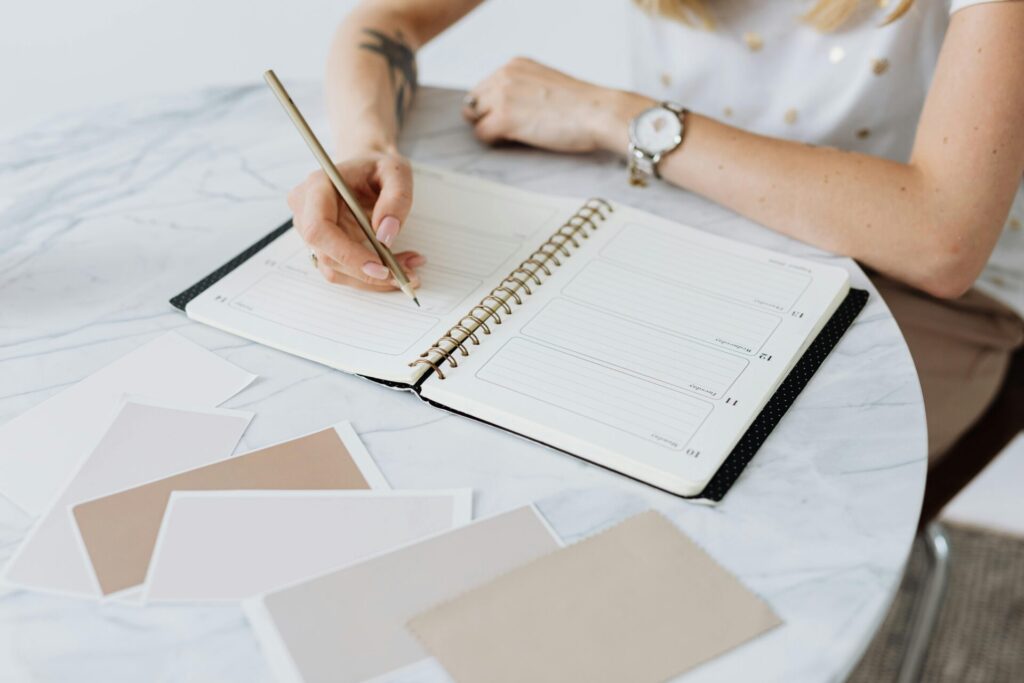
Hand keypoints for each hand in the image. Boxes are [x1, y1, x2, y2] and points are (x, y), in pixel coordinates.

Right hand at [287, 151, 424, 289]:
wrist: (367, 168)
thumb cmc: (378, 167)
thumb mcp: (396, 172)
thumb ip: (396, 199)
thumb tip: (385, 235)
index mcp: (318, 186)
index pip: (319, 229)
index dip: (347, 254)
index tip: (381, 268)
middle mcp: (306, 210)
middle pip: (327, 255)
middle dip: (366, 273)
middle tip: (405, 275)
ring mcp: (311, 230)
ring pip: (335, 269)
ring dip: (371, 279)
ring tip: (408, 269)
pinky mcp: (323, 245)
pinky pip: (343, 270)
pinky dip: (369, 275)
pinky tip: (397, 267)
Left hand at [462, 57, 649, 153]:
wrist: (599, 112)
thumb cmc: (582, 104)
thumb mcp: (546, 82)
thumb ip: (522, 88)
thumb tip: (505, 108)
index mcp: (515, 64)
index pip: (483, 87)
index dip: (492, 106)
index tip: (508, 118)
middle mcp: (504, 75)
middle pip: (474, 102)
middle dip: (486, 117)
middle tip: (510, 131)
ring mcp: (502, 96)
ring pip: (475, 118)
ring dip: (490, 130)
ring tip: (516, 136)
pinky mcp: (504, 118)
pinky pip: (481, 135)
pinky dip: (494, 142)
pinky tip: (516, 142)